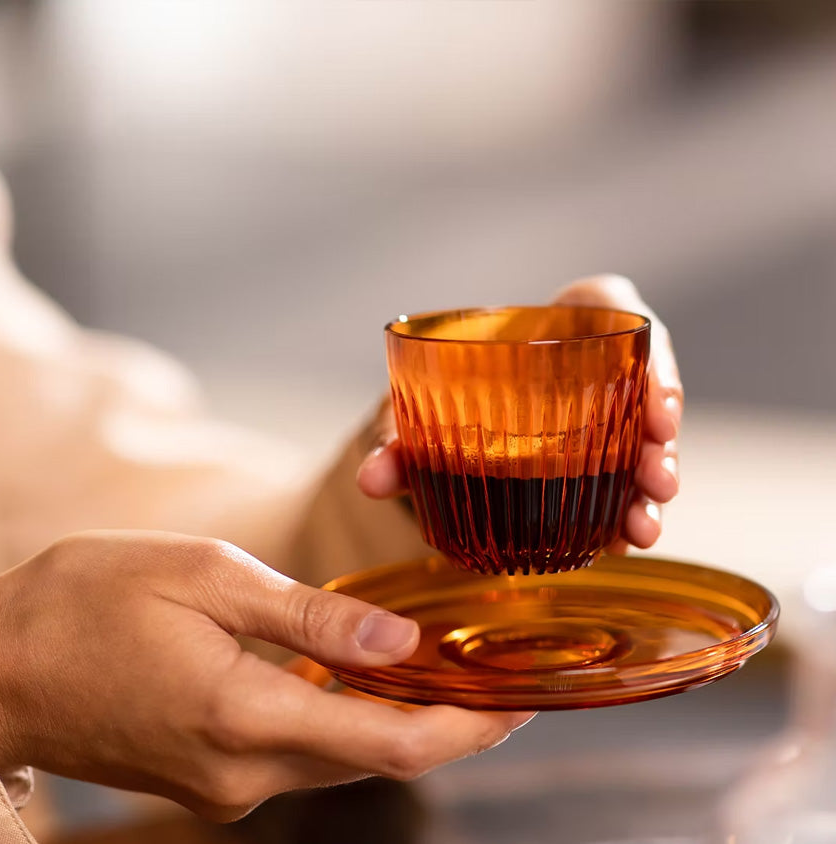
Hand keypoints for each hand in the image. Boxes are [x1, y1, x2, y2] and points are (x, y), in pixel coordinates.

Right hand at [0, 531, 533, 821]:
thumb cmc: (86, 600)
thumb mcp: (202, 577)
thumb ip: (308, 620)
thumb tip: (402, 646)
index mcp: (244, 715)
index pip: (394, 744)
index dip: (470, 727)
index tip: (524, 701)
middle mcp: (242, 774)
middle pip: (376, 759)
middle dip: (445, 721)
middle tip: (495, 672)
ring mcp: (222, 788)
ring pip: (339, 760)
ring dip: (392, 720)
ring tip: (439, 667)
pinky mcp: (206, 782)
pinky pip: (296, 757)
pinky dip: (340, 723)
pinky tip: (355, 682)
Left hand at [357, 274, 682, 549]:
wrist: (449, 405)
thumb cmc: (451, 384)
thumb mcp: (427, 402)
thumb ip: (400, 437)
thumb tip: (370, 481)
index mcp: (571, 320)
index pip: (627, 319)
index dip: (655, 365)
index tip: (660, 418)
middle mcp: (599, 360)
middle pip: (650, 394)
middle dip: (660, 445)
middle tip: (657, 486)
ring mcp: (607, 407)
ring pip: (645, 444)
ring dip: (648, 488)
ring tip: (641, 530)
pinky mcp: (603, 448)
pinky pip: (624, 474)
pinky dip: (623, 506)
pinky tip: (621, 538)